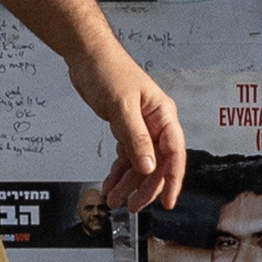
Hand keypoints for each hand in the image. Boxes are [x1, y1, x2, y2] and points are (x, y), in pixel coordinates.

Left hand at [81, 42, 186, 213]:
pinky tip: (111, 184)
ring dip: (128, 183)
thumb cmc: (109, 70)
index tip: (169, 201)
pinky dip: (118, 172)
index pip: (174, 154)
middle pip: (157, 163)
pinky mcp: (125, 128)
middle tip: (132, 205)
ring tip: (114, 199)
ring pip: (140, 163)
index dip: (173, 180)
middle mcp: (155, 123)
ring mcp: (140, 127)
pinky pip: (126, 156)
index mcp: (163, 115)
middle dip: (145, 187)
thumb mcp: (122, 106)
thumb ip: (135, 137)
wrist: (87, 56)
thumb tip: (148, 167)